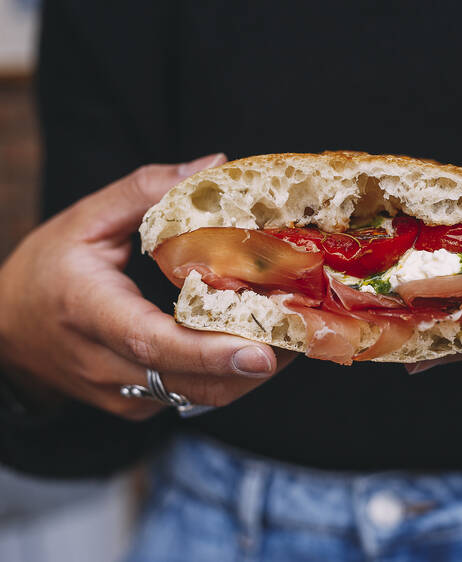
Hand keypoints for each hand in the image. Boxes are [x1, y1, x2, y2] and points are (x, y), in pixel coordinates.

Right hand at [0, 154, 294, 418]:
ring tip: (292, 336)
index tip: (264, 352)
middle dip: (255, 364)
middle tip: (304, 333)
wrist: (8, 333)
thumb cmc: (46, 271)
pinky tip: (255, 343)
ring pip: (198, 397)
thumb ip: (146, 191)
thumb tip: (215, 167)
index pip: (152, 341)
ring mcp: (120, 395)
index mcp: (88, 311)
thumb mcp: (85, 219)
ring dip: (250, 372)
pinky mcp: (135, 407)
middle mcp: (104, 365)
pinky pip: (190, 396)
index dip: (211, 351)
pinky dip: (227, 375)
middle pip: (190, 380)